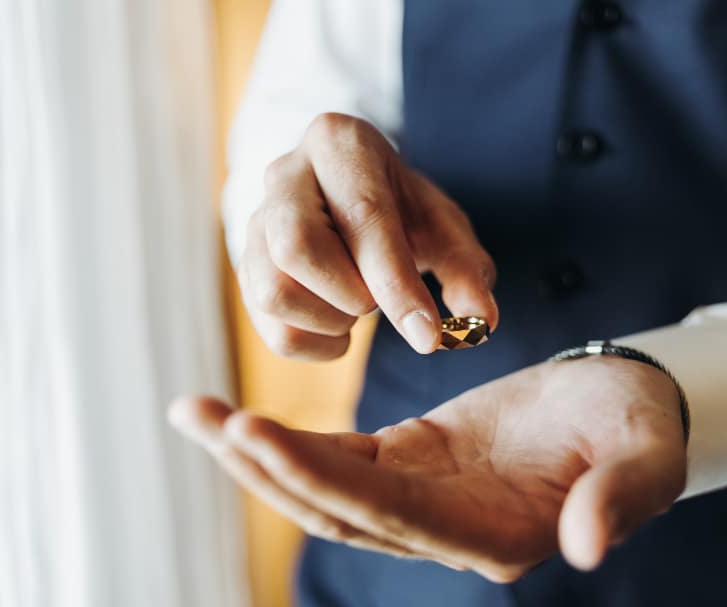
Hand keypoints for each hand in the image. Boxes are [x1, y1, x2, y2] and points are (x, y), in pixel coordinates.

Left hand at [169, 356, 686, 581]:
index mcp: (496, 536)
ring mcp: (424, 501)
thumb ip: (623, 497)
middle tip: (200, 417)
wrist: (619, 406)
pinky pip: (341, 461)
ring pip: (327, 492)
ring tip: (196, 414)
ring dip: (261, 458)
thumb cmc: (637, 427)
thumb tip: (590, 547)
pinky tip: (242, 422)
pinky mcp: (411, 464)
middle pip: (340, 511)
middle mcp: (448, 531)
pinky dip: (291, 443)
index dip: (322, 479)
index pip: (393, 516)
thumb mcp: (644, 454)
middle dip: (267, 467)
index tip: (256, 435)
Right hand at [240, 113, 497, 358]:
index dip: (395, 283)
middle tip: (379, 300)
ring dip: (328, 320)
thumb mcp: (444, 227)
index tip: (428, 336)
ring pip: (271, 291)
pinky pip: (267, 324)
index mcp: (339, 143)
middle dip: (350, 295)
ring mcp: (255, 219)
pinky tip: (340, 330)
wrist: (351, 199)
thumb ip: (466, 270)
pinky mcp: (244, 264)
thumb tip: (481, 322)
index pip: (362, 216)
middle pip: (297, 248)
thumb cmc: (402, 210)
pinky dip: (312, 343)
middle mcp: (284, 174)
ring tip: (358, 308)